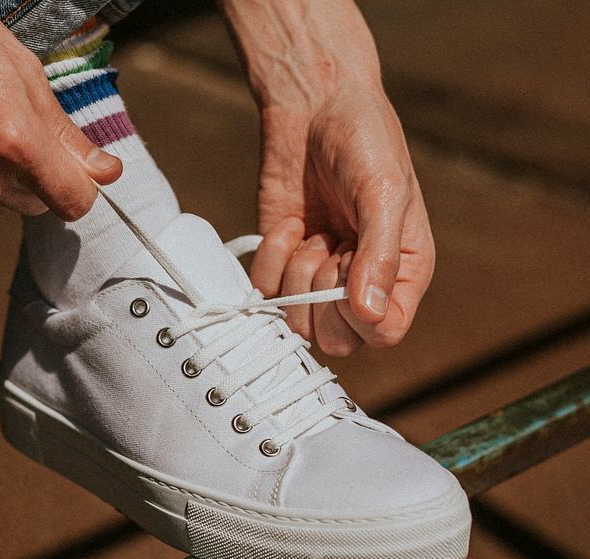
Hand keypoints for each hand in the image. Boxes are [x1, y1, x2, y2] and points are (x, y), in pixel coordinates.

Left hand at [219, 0, 434, 354]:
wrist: (314, 106)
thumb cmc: (365, 142)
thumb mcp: (384, 193)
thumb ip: (379, 255)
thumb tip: (371, 314)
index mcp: (403, 272)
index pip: (384, 333)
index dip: (361, 319)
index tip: (349, 273)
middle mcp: (361, 283)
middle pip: (337, 340)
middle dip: (323, 296)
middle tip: (330, 247)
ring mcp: (318, 274)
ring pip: (297, 321)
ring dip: (297, 276)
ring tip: (311, 233)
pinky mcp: (281, 260)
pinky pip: (265, 290)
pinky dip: (271, 258)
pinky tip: (290, 224)